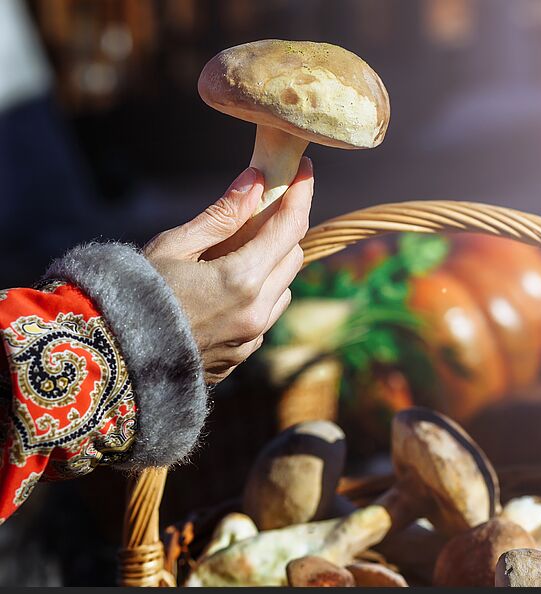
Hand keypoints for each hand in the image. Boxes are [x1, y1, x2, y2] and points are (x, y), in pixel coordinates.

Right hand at [145, 160, 312, 383]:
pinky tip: (228, 288)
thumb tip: (256, 180)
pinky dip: (261, 293)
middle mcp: (257, 310)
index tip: (304, 169)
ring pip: (285, 287)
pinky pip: (268, 313)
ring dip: (273, 263)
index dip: (302, 193)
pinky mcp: (244, 353)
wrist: (115, 356)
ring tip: (236, 251)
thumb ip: (221, 215)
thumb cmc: (135, 292)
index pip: (291, 227)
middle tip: (261, 208)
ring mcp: (253, 336)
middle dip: (284, 228)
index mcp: (242, 279)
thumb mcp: (174, 245)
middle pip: (293, 256)